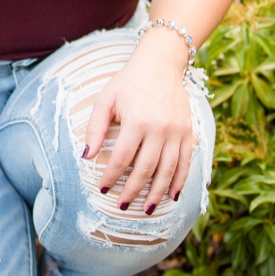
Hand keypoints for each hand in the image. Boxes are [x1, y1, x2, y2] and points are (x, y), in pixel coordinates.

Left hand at [83, 37, 195, 211]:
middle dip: (133, 191)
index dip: (112, 177)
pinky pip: (186, 162)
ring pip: (168, 170)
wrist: (161, 65)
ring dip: (157, 192)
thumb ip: (94, 128)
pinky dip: (180, 181)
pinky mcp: (189, 132)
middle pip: (146, 169)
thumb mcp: (105, 100)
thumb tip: (85, 156)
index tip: (104, 190)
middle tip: (123, 206)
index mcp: (138, 121)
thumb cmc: (128, 83)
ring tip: (148, 209)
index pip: (122, 158)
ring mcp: (178, 132)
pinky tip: (172, 195)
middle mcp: (161, 129)